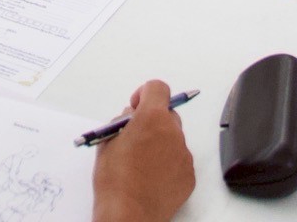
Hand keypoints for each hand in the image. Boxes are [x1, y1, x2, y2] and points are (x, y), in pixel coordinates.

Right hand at [91, 81, 193, 221]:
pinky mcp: (189, 175)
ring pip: (174, 138)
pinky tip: (152, 177)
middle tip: (136, 137)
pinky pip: (180, 160)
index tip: (137, 105)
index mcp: (152, 118)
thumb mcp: (107, 141)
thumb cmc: (115, 181)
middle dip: (153, 121)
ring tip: (142, 163)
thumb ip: (122, 122)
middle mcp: (173, 132)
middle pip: (167, 114)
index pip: (158, 88)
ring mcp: (184, 154)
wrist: (129, 214)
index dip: (145, 93)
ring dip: (161, 143)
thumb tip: (131, 117)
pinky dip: (168, 164)